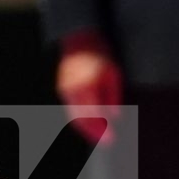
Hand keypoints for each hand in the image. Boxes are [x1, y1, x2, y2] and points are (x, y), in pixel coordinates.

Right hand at [56, 29, 122, 145]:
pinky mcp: (62, 89)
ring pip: (74, 116)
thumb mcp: (113, 72)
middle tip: (107, 141)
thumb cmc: (100, 53)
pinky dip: (81, 118)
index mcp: (87, 86)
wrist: (79, 38)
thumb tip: (116, 117)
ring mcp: (65, 90)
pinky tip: (91, 122)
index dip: (101, 130)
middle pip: (81, 120)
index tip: (111, 139)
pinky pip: (71, 109)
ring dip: (87, 128)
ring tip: (100, 135)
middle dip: (94, 133)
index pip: (93, 116)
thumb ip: (113, 95)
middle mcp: (73, 90)